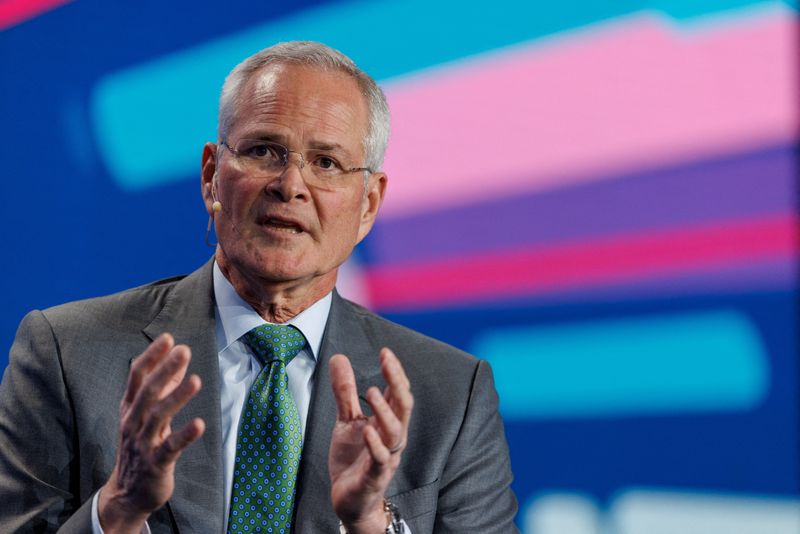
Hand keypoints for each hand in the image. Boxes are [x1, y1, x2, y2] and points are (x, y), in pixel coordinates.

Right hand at [98, 334, 204, 533]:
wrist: (128, 493)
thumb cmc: (141, 446)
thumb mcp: (147, 415)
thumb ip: (165, 387)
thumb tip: (180, 359)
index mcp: (130, 408)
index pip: (137, 377)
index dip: (152, 357)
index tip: (168, 338)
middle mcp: (133, 423)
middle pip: (148, 392)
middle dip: (165, 370)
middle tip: (184, 350)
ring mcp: (144, 443)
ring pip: (158, 417)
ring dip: (177, 397)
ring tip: (196, 380)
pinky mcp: (156, 464)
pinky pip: (170, 448)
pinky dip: (184, 436)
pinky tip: (199, 424)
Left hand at [328, 348, 413, 533]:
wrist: (350, 499)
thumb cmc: (353, 459)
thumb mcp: (346, 420)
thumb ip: (345, 392)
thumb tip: (339, 358)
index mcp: (387, 422)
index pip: (398, 392)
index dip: (395, 372)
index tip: (385, 352)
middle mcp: (392, 437)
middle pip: (403, 406)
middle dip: (398, 381)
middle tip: (387, 360)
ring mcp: (386, 456)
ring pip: (396, 431)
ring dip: (386, 411)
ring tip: (374, 390)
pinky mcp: (375, 476)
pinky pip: (381, 459)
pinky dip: (375, 445)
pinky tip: (367, 431)